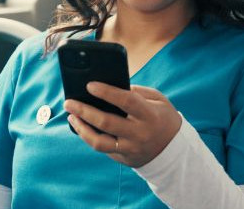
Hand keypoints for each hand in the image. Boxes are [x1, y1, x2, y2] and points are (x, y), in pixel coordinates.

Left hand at [63, 82, 181, 167]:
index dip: (106, 92)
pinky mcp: (123, 157)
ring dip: (81, 128)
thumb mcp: (158, 101)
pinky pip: (102, 148)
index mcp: (149, 115)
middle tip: (69, 102)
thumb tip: (110, 86)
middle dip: (84, 111)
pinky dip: (88, 137)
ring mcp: (130, 148)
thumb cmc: (162, 118)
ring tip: (71, 117)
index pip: (126, 101)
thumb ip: (137, 92)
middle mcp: (139, 133)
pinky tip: (81, 127)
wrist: (173, 150)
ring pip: (99, 142)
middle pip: (106, 122)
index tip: (90, 85)